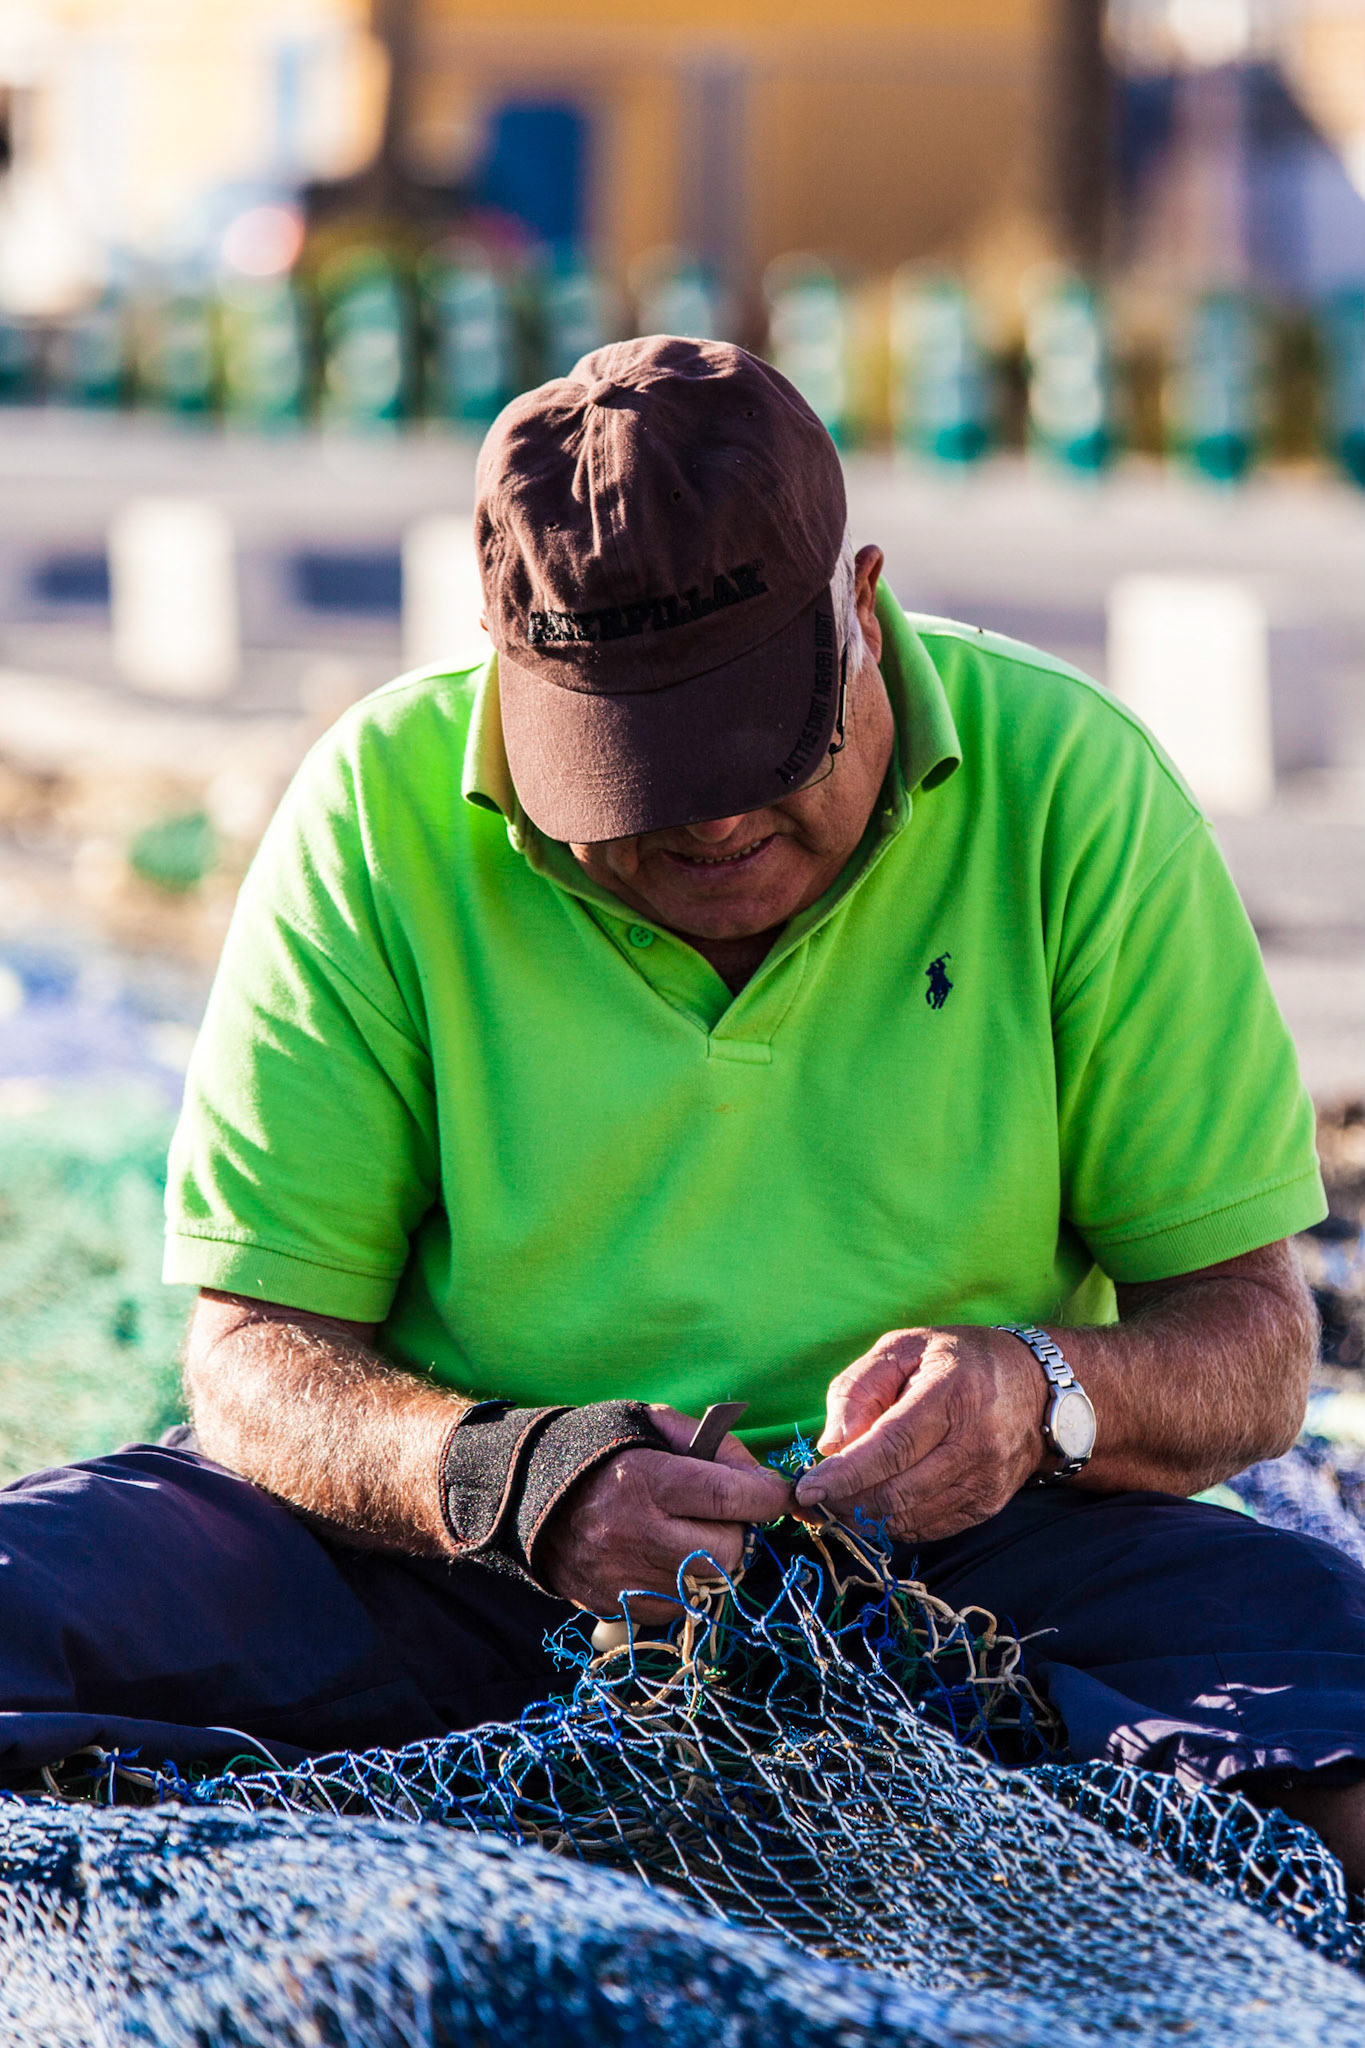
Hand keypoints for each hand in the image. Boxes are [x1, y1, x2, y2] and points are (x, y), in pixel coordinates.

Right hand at [537, 1405, 793, 1618]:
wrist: (523, 1494)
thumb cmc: (597, 1451)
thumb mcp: (648, 1425)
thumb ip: (710, 1444)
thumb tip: (761, 1479)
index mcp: (644, 1480)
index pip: (727, 1497)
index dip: (767, 1496)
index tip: (784, 1495)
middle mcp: (634, 1535)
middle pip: (727, 1551)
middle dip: (735, 1531)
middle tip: (717, 1513)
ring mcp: (624, 1579)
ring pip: (708, 1584)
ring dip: (711, 1560)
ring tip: (685, 1532)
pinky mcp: (616, 1607)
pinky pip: (679, 1605)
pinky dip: (683, 1583)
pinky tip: (661, 1557)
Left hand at [792, 1327, 1048, 1541]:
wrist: (1035, 1387)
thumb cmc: (956, 1360)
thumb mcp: (902, 1349)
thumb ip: (858, 1388)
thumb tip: (831, 1445)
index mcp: (952, 1393)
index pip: (891, 1446)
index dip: (846, 1473)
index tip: (807, 1487)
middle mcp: (975, 1442)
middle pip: (897, 1491)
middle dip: (844, 1501)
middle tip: (812, 1497)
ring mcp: (986, 1479)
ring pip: (909, 1517)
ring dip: (863, 1518)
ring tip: (835, 1502)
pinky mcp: (988, 1505)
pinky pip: (928, 1529)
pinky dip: (891, 1524)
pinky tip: (872, 1506)